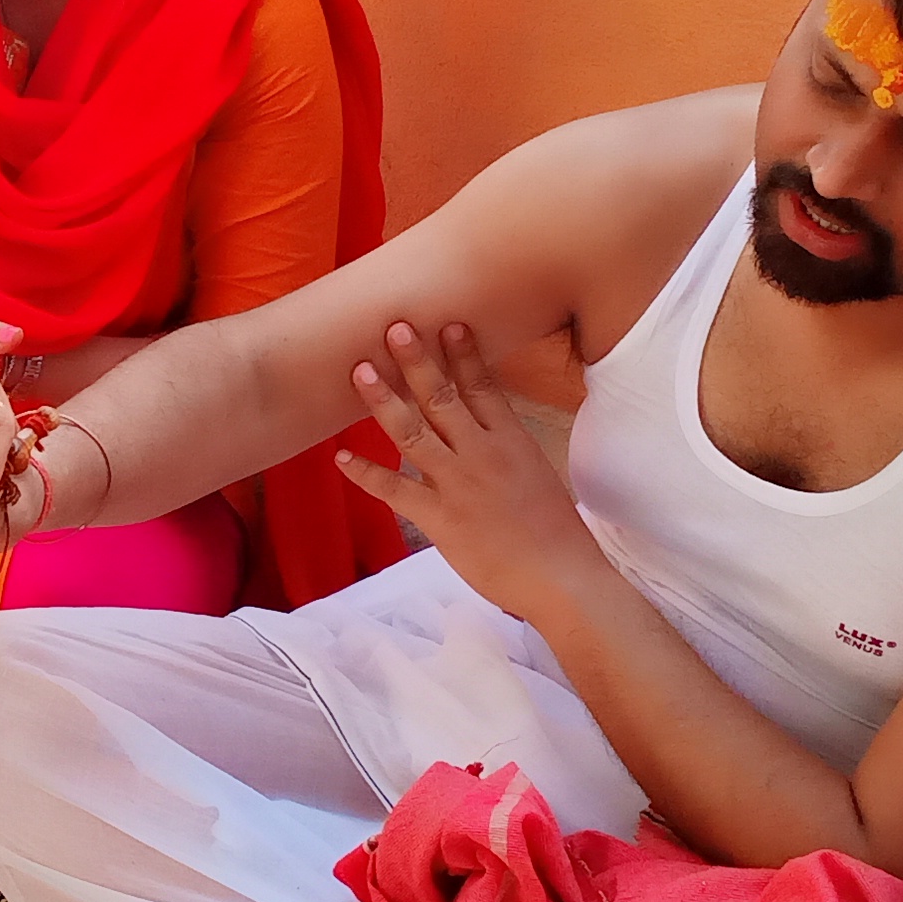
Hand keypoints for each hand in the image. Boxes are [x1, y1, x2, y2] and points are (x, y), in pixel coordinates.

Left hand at [337, 320, 606, 624]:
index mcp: (512, 441)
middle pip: (442, 397)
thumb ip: (508, 451)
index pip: (483, 387)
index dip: (463, 354)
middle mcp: (483, 454)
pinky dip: (366, 474)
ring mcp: (459, 484)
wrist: (561, 578)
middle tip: (394, 327)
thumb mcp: (537, 477)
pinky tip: (341, 458)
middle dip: (416, 360)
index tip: (447, 324)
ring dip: (383, 400)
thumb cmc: (555, 534)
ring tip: (360, 371)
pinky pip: (395, 490)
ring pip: (413, 432)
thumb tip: (489, 436)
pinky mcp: (440, 518)